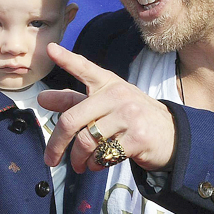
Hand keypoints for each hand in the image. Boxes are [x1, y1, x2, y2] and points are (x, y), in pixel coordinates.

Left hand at [39, 43, 176, 172]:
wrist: (171, 135)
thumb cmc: (130, 117)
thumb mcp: (105, 103)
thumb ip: (73, 101)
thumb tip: (42, 99)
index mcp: (108, 83)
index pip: (85, 68)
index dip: (67, 59)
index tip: (50, 49)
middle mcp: (117, 95)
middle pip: (72, 119)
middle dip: (56, 144)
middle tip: (49, 159)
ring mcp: (129, 115)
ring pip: (86, 141)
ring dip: (78, 159)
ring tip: (79, 164)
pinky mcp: (137, 138)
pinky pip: (103, 155)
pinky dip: (95, 164)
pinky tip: (97, 164)